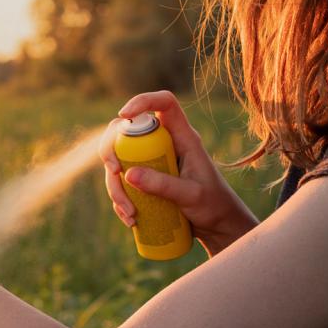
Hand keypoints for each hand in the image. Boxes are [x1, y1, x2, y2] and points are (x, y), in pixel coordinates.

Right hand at [99, 90, 258, 256]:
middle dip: (111, 150)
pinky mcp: (143, 180)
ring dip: (115, 187)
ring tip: (130, 215)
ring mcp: (150, 162)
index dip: (142, 101)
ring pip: (118, 161)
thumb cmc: (213, 205)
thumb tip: (127, 174)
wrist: (216, 226)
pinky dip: (119, 201)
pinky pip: (121, 183)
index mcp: (182, 137)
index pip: (163, 104)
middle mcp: (163, 145)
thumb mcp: (190, 195)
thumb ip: (163, 184)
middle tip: (115, 172)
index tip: (123, 116)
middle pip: (125, 131)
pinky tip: (130, 219)